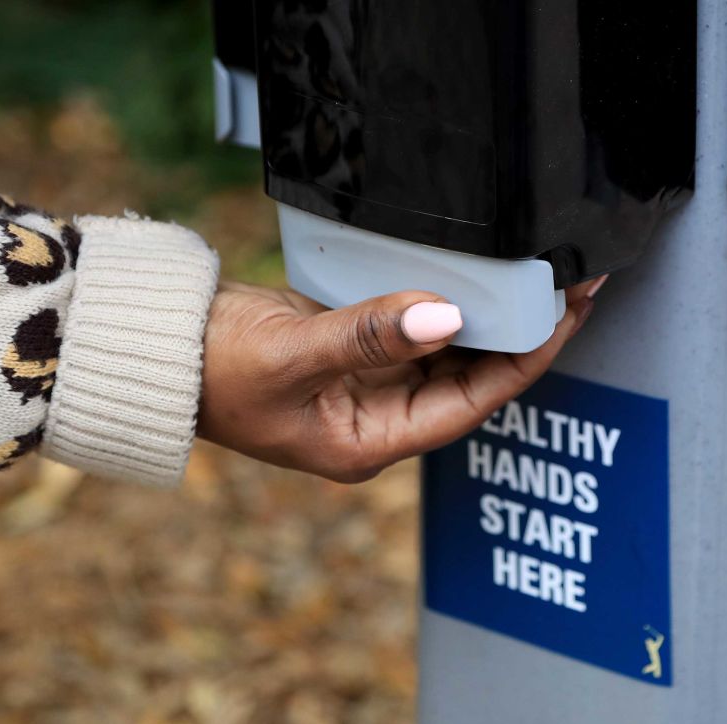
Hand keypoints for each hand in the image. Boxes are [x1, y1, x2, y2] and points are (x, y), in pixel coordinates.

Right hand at [196, 281, 596, 481]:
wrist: (158, 347)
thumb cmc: (211, 371)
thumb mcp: (292, 354)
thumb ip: (371, 336)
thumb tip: (448, 315)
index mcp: (369, 443)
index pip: (469, 404)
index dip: (524, 361)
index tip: (564, 319)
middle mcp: (377, 418)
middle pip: (469, 379)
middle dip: (519, 338)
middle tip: (568, 288)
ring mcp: (367, 382)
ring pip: (447, 351)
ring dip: (488, 319)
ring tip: (536, 279)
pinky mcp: (355, 348)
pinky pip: (416, 326)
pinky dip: (446, 304)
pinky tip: (477, 278)